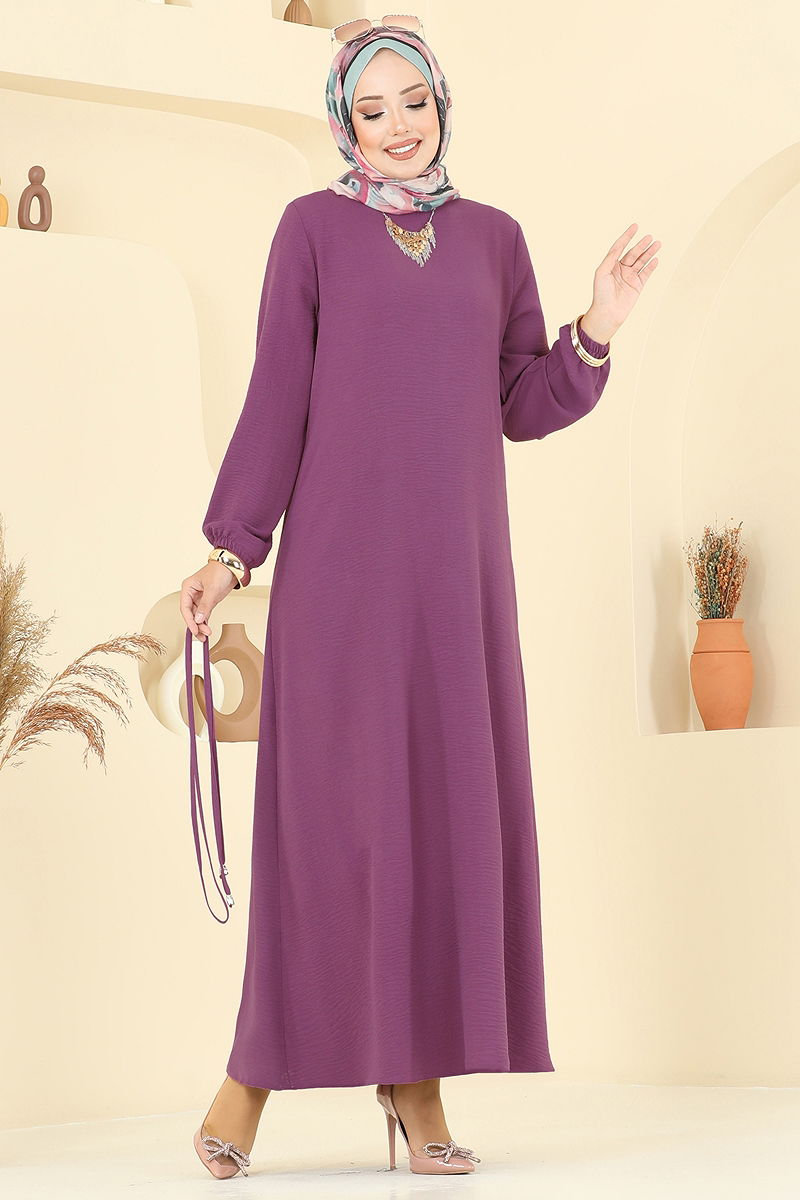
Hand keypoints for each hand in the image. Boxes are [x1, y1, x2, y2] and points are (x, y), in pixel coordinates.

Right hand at [180, 562, 238, 641]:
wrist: (232, 567)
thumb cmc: (220, 571)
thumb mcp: (212, 588)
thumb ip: (205, 605)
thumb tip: (199, 619)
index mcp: (188, 588)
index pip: (185, 607)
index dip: (189, 620)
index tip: (194, 629)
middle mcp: (192, 594)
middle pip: (190, 614)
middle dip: (195, 625)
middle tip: (201, 635)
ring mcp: (200, 598)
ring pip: (197, 616)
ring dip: (201, 626)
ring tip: (206, 635)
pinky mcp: (208, 602)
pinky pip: (204, 615)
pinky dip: (205, 623)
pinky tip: (206, 630)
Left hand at [580, 222, 660, 343]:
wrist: (607, 313)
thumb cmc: (600, 294)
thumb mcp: (601, 273)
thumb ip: (610, 259)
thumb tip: (618, 247)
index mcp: (611, 265)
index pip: (620, 247)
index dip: (627, 236)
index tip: (635, 226)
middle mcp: (621, 269)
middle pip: (633, 253)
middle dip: (641, 245)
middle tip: (649, 237)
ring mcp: (630, 277)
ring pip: (641, 261)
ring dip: (649, 252)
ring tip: (657, 244)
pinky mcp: (637, 286)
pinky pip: (646, 273)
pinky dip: (651, 265)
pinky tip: (656, 258)